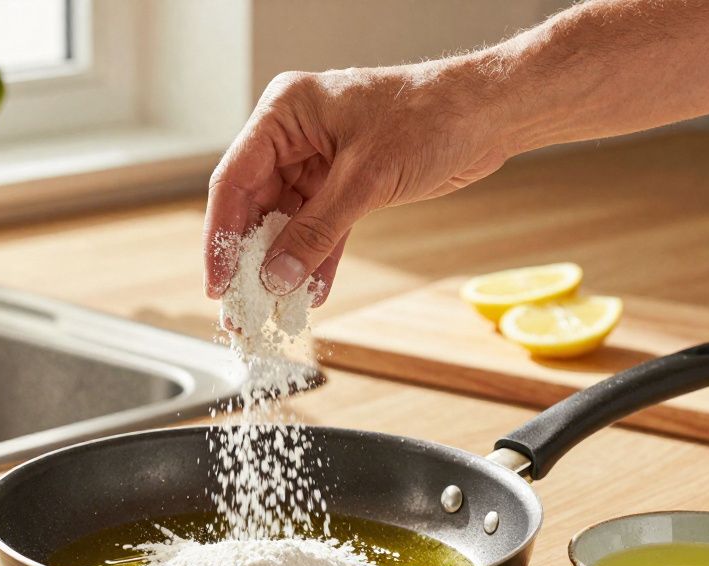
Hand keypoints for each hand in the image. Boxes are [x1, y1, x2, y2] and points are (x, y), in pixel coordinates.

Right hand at [202, 59, 515, 304]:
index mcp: (285, 112)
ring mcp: (320, 159)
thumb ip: (316, 232)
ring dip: (283, 266)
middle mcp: (295, 134)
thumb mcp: (365, 179)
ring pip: (287, 222)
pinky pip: (320, 228)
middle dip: (249, 259)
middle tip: (240, 308)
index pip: (233, 180)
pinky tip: (309, 293)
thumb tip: (276, 276)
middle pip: (255, 205)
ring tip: (270, 310)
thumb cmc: (431, 115)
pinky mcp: (347, 182)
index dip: (221, 236)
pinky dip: (317, 260)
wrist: (489, 113)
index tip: (218, 282)